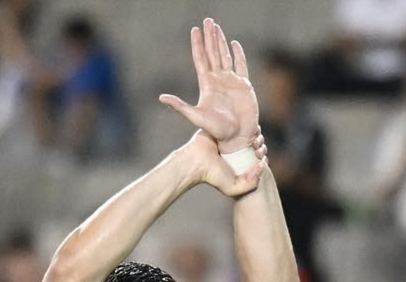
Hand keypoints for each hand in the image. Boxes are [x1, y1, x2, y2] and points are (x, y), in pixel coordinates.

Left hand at [160, 18, 258, 151]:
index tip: (194, 29)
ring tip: (217, 27)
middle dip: (210, 37)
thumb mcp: (195, 116)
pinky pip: (241, 64)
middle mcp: (218, 80)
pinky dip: (238, 53)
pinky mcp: (244, 85)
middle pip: (212, 53)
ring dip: (221, 41)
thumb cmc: (216, 130)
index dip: (197, 44)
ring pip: (225, 55)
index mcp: (206, 84)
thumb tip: (161, 97)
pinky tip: (234, 44)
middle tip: (207, 21)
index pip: (201, 59)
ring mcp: (231, 81)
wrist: (235, 137)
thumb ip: (179, 106)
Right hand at [183, 127, 265, 197]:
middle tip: (257, 149)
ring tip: (254, 140)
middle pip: (255, 142)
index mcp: (238, 161)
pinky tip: (248, 129)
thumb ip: (250, 184)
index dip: (262, 155)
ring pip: (250, 132)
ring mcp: (230, 137)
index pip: (257, 156)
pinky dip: (246, 124)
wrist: (196, 162)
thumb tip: (262, 166)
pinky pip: (240, 121)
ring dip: (255, 134)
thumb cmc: (212, 175)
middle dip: (260, 144)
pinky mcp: (224, 126)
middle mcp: (235, 149)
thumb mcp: (233, 188)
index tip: (260, 158)